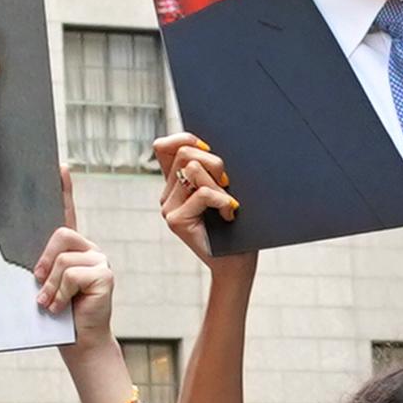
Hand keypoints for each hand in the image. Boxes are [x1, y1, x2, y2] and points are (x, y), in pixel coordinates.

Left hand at [34, 171, 115, 348]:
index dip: (64, 188)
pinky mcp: (105, 275)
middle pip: (60, 235)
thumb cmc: (56, 317)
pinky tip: (62, 308)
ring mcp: (100, 260)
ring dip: (51, 286)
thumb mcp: (42, 286)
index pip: (67, 212)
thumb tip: (26, 262)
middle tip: (39, 286)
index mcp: (72, 249)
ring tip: (51, 304)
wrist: (78, 343)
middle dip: (44, 262)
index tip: (60, 165)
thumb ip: (39, 267)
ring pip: (63, 259)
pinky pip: (72, 274)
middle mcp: (89, 250)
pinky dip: (60, 294)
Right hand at [154, 133, 249, 272]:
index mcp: (176, 184)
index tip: (210, 149)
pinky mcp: (176, 220)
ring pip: (194, 170)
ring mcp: (168, 208)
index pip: (164, 146)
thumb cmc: (237, 227)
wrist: (237, 264)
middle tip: (229, 183)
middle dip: (215, 161)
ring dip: (220, 184)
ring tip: (229, 204)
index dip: (186, 138)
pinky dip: (223, 201)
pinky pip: (203, 193)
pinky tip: (229, 216)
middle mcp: (168, 194)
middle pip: (185, 152)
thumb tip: (214, 145)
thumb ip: (215, 169)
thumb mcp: (227, 190)